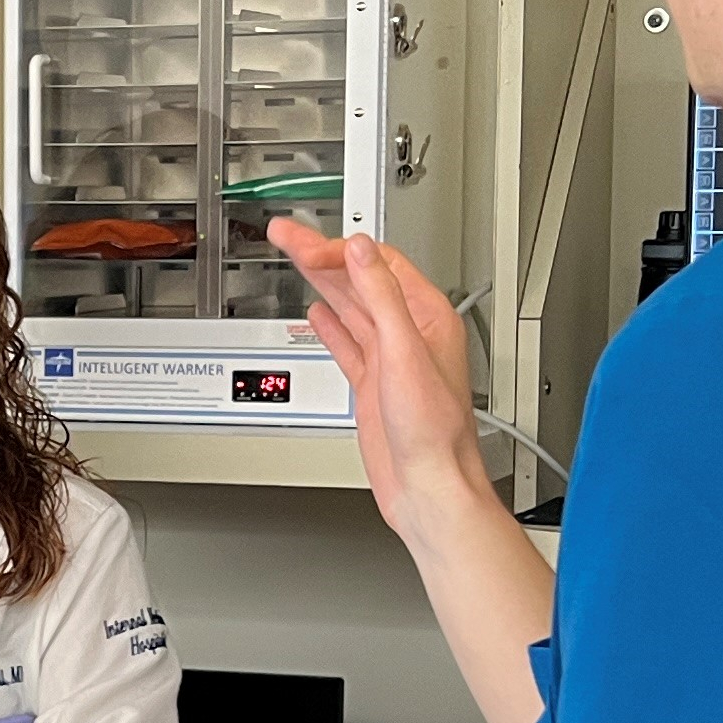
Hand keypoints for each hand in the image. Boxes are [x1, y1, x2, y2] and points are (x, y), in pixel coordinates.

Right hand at [270, 217, 492, 537]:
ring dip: (321, 281)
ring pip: (350, 307)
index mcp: (427, 318)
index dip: (340, 251)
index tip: (306, 244)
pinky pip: (347, 343)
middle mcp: (409, 334)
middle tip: (287, 235)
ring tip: (294, 256)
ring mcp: (389, 359)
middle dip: (321, 255)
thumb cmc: (435, 432)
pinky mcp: (373, 384)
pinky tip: (316, 312)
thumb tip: (361, 251)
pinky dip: (328, 325)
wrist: (428, 487)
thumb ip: (382, 297)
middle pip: (359, 280)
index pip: (379, 264)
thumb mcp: (404, 352)